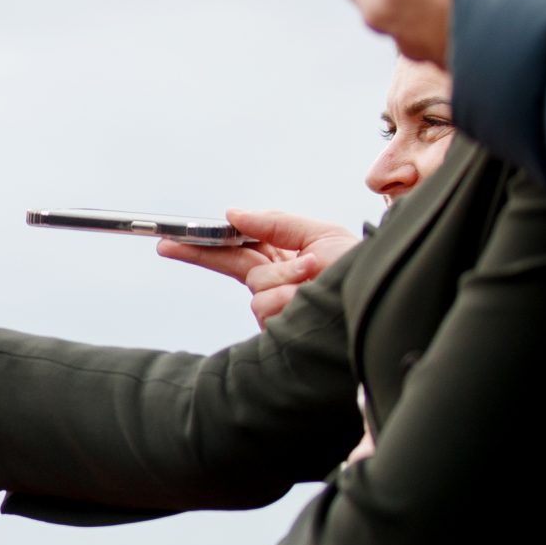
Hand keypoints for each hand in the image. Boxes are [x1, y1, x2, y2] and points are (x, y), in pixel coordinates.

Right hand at [155, 209, 357, 329]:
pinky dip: (291, 297)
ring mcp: (278, 310)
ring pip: (257, 288)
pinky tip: (310, 297)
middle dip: (201, 252)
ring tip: (315, 277)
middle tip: (166, 244)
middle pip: (228, 266)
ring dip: (285, 279)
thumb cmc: (359, 271)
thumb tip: (234, 214)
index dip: (206, 242)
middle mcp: (277, 284)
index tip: (174, 240)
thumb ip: (276, 223)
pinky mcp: (280, 330)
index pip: (237, 248)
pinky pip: (269, 306)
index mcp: (284, 258)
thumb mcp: (322, 235)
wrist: (379, 303)